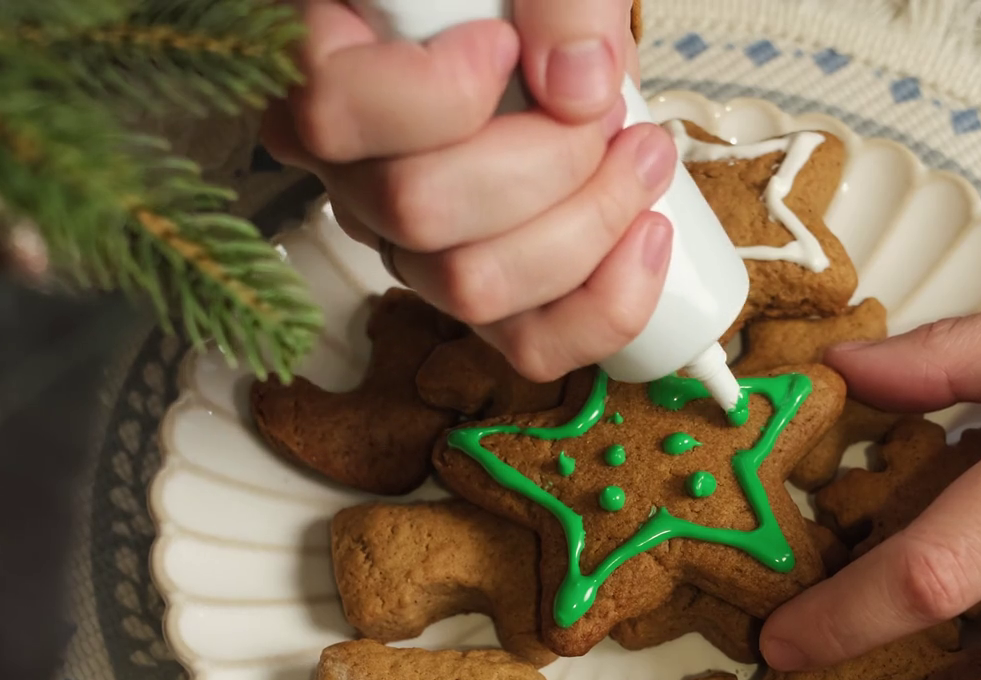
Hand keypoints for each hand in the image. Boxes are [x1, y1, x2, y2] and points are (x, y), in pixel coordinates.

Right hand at [261, 0, 671, 379]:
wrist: (544, 33)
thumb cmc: (521, 6)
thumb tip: (578, 85)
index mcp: (330, 71)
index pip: (333, 114)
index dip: (436, 92)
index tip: (503, 41)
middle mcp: (355, 174)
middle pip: (417, 210)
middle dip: (544, 159)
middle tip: (603, 107)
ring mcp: (415, 247)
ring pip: (471, 288)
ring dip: (586, 225)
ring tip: (642, 154)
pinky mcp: (487, 296)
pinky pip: (528, 343)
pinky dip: (606, 304)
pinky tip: (650, 236)